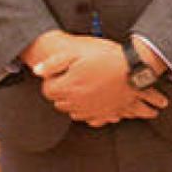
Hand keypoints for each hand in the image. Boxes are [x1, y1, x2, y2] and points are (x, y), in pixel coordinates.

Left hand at [26, 31, 168, 125]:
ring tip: (82, 88)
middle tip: (70, 78)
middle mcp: (77, 102)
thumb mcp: (77, 52)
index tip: (58, 74)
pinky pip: (90, 119)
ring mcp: (91, 110)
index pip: (48, 91)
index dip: (51, 81)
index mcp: (68, 87)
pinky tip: (93, 101)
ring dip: (74, 102)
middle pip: (59, 103)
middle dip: (61, 92)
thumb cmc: (106, 58)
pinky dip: (88, 111)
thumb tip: (37, 71)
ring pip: (73, 112)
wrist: (134, 68)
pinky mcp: (105, 114)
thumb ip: (54, 62)